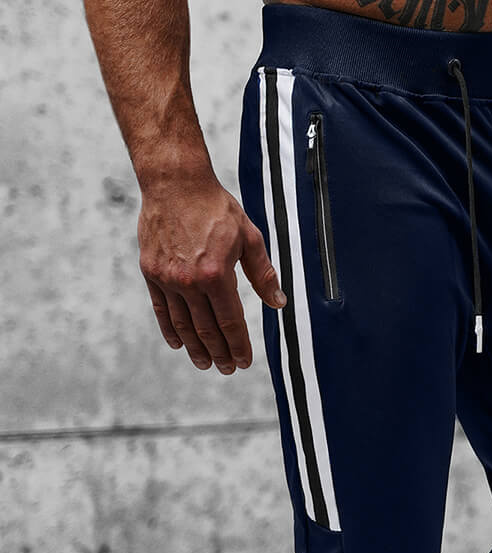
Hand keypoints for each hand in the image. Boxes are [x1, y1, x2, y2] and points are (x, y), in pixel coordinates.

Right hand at [138, 176, 285, 374]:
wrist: (174, 183)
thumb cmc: (216, 207)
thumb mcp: (249, 237)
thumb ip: (263, 274)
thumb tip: (278, 303)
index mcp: (216, 275)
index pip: (230, 322)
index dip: (238, 345)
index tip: (244, 361)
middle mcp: (189, 282)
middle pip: (207, 330)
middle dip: (219, 353)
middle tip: (227, 369)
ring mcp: (167, 278)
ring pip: (183, 325)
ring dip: (195, 348)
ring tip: (205, 364)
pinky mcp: (151, 272)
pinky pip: (161, 309)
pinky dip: (170, 329)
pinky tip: (178, 344)